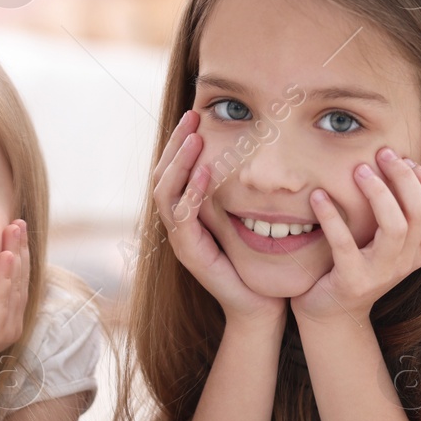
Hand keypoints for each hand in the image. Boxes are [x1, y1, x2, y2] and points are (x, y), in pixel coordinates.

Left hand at [0, 220, 29, 386]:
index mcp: (5, 316)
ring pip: (15, 283)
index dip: (17, 251)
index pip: (15, 278)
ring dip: (16, 254)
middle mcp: (11, 321)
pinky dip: (5, 275)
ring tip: (15, 230)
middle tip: (18, 221)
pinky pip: (2, 297)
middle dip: (20, 246)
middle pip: (20, 276)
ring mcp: (6, 328)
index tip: (13, 226)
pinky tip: (6, 255)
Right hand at [152, 110, 286, 324]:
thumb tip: (249, 152)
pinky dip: (192, 193)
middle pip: (162, 176)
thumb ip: (237, 190)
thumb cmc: (255, 261)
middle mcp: (177, 224)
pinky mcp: (191, 254)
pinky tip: (205, 174)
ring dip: (180, 163)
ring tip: (195, 139)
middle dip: (175, 144)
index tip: (195, 115)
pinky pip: (183, 218)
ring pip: (165, 193)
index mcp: (186, 214)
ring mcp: (180, 239)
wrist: (259, 304)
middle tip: (192, 117)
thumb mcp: (245, 217)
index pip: (172, 171)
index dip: (179, 143)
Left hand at [291, 147, 420, 325]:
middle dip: (403, 177)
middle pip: (420, 213)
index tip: (405, 159)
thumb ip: (396, 212)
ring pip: (395, 226)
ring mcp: (382, 274)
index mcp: (419, 251)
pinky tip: (318, 196)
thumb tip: (399, 163)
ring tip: (358, 170)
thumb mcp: (383, 242)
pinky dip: (331, 216)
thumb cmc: (356, 265)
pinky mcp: (352, 281)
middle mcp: (406, 263)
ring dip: (377, 192)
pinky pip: (344, 244)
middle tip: (381, 153)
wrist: (331, 313)